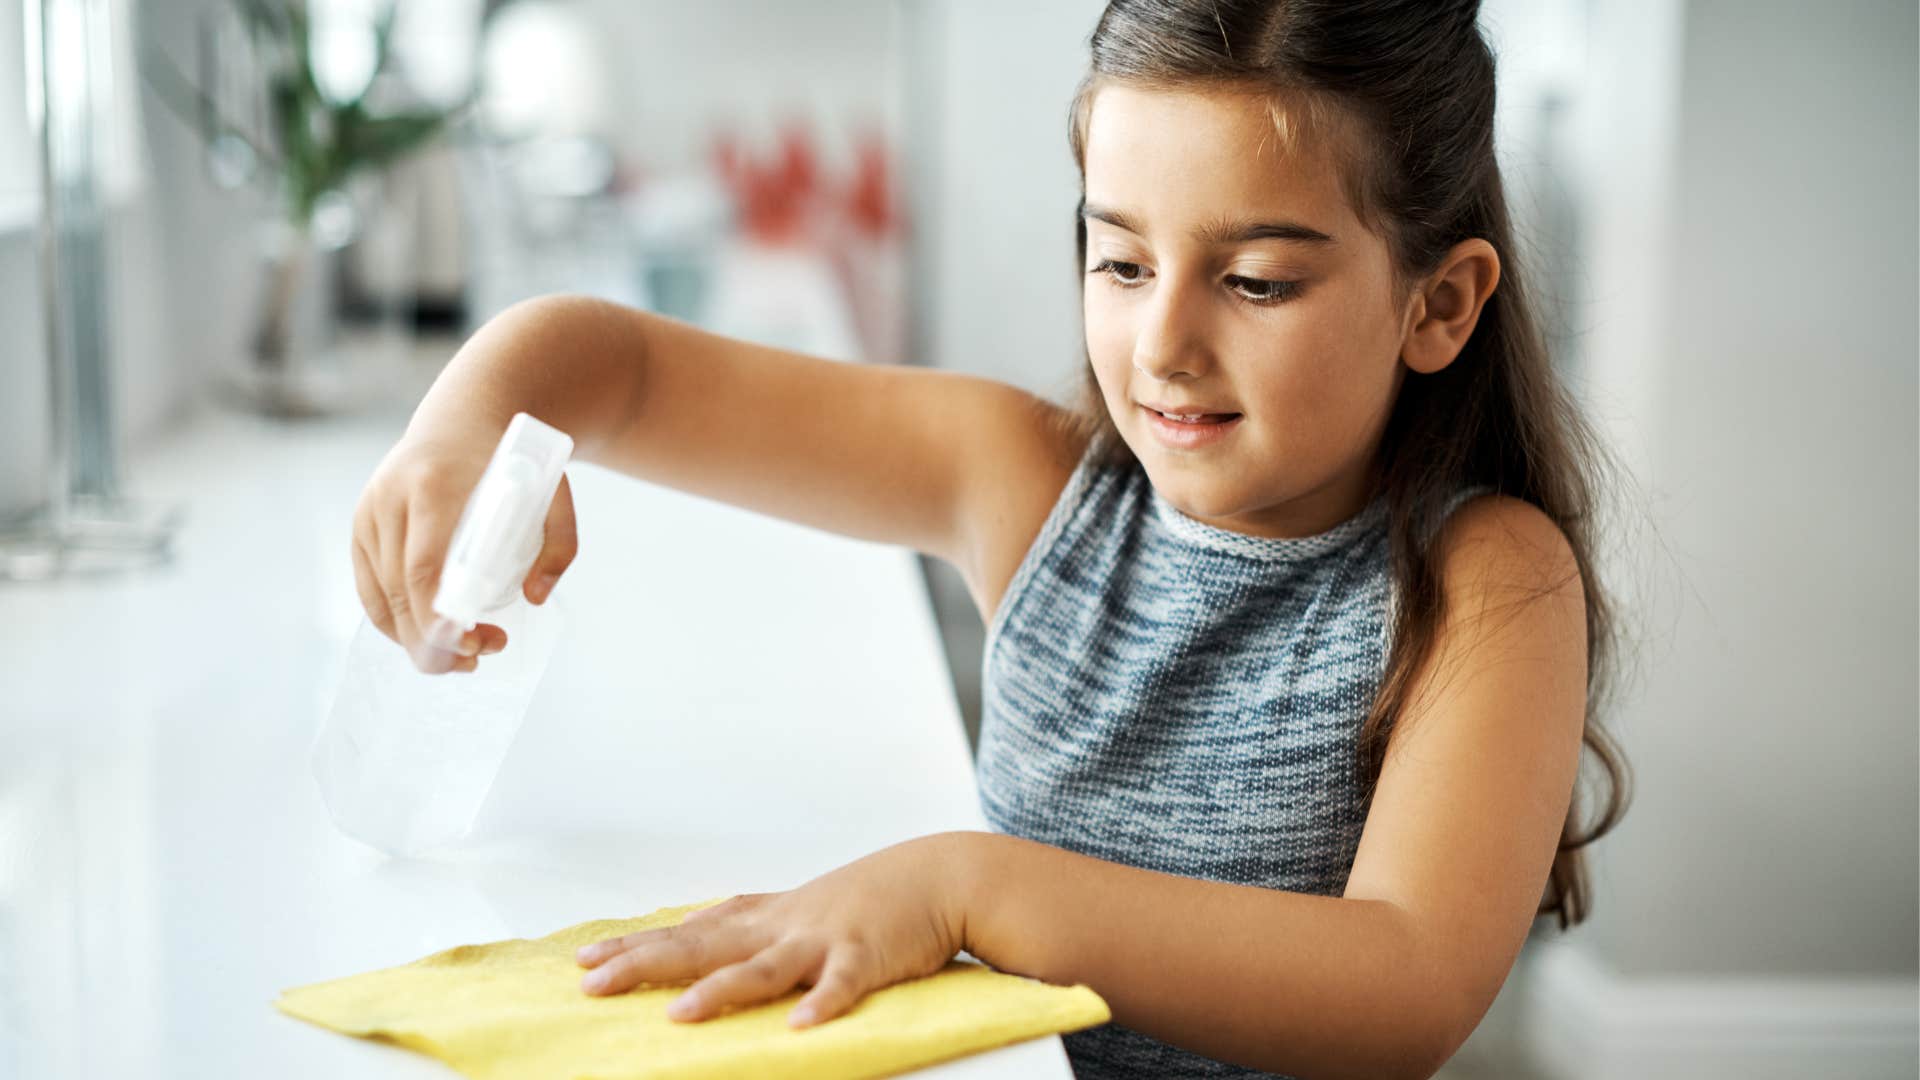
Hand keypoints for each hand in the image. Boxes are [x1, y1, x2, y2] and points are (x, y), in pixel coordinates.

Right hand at [349, 426, 577, 673]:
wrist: (462, 417)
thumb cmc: (511, 461)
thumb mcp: (553, 492)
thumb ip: (558, 544)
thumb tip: (535, 598)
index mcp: (435, 486)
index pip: (423, 569)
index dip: (438, 619)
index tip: (472, 646)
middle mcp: (391, 498)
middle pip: (400, 591)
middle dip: (434, 641)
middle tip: (478, 660)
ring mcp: (369, 512)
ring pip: (381, 598)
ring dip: (418, 639)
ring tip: (464, 656)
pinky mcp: (360, 525)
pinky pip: (371, 590)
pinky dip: (396, 622)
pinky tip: (428, 637)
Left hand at [575, 833, 976, 1027]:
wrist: (939, 875)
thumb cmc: (868, 897)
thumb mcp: (798, 903)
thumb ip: (747, 916)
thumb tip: (691, 921)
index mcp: (765, 918)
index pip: (687, 931)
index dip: (636, 944)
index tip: (583, 959)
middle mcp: (783, 925)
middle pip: (704, 945)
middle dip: (646, 964)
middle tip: (593, 984)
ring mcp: (822, 939)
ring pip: (763, 968)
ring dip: (722, 991)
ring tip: (679, 1015)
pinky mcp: (866, 956)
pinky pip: (841, 985)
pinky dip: (822, 1004)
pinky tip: (800, 1027)